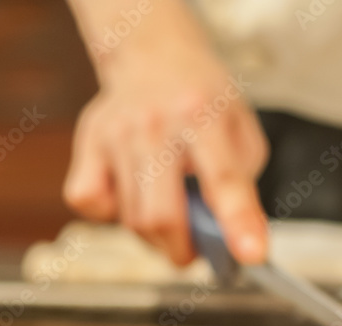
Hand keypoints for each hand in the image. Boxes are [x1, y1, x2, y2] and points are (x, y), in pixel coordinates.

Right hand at [63, 5, 268, 265]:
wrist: (153, 54)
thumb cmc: (202, 99)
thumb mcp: (241, 130)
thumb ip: (240, 185)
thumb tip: (233, 240)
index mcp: (203, 115)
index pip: (224, 179)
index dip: (238, 222)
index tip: (252, 255)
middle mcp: (155, 124)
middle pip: (163, 216)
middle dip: (182, 250)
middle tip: (194, 251)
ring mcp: (116, 133)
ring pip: (130, 219)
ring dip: (155, 236)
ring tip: (170, 215)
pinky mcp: (89, 142)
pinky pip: (90, 203)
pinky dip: (111, 214)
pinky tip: (130, 194)